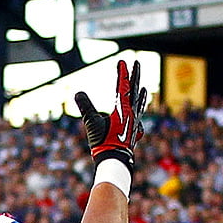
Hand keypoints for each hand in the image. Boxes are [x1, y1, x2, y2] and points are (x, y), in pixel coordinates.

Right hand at [74, 58, 147, 172]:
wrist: (116, 161)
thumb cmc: (104, 143)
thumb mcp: (92, 124)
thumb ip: (86, 107)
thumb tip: (78, 93)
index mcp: (124, 110)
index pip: (123, 87)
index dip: (123, 73)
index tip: (122, 61)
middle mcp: (132, 114)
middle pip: (135, 91)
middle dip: (135, 76)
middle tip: (137, 63)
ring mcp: (135, 123)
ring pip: (139, 105)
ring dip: (141, 94)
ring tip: (144, 88)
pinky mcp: (134, 132)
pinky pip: (138, 120)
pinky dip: (139, 115)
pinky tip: (139, 117)